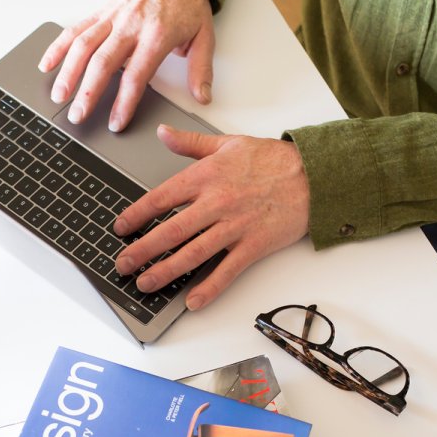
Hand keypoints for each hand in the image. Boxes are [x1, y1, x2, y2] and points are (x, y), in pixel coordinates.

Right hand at [39, 0, 214, 131]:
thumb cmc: (186, 5)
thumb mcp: (204, 36)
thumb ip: (201, 69)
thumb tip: (202, 97)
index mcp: (157, 34)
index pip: (136, 75)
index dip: (124, 102)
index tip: (116, 123)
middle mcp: (131, 24)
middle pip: (103, 62)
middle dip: (88, 92)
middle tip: (78, 116)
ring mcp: (113, 16)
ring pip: (84, 44)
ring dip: (68, 72)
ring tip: (59, 96)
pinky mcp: (102, 10)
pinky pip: (76, 28)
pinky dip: (58, 46)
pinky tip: (47, 65)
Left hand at [113, 125, 309, 309]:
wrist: (315, 175)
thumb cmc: (273, 160)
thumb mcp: (228, 144)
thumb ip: (191, 144)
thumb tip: (164, 134)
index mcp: (206, 176)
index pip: (161, 198)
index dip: (136, 215)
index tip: (121, 228)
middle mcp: (216, 202)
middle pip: (171, 231)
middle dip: (142, 251)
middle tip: (123, 264)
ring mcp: (235, 226)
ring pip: (193, 253)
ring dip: (166, 272)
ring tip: (146, 284)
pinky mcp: (253, 245)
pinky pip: (227, 271)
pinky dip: (209, 288)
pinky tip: (192, 301)